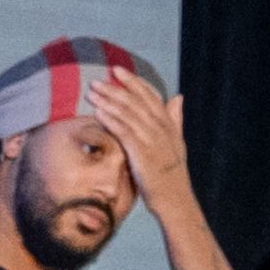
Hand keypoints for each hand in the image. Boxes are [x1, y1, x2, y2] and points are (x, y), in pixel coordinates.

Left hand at [100, 76, 195, 215]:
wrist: (174, 199)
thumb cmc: (172, 173)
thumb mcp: (176, 142)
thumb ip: (175, 118)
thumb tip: (178, 96)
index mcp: (168, 124)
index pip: (150, 95)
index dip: (133, 81)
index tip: (117, 70)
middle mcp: (161, 128)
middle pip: (135, 101)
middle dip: (114, 88)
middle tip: (96, 80)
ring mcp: (152, 139)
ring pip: (127, 113)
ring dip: (108, 101)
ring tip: (91, 93)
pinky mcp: (142, 152)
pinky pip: (124, 132)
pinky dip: (111, 120)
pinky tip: (98, 113)